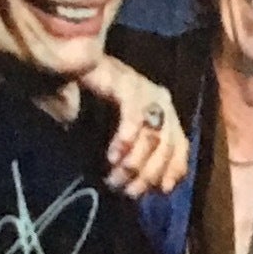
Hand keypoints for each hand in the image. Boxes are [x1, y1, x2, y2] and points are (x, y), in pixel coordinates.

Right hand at [85, 57, 189, 197]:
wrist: (71, 62)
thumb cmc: (92, 101)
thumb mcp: (120, 133)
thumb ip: (136, 154)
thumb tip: (156, 185)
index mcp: (164, 110)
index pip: (181, 145)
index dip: (174, 170)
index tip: (159, 191)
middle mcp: (160, 98)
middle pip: (168, 145)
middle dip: (148, 174)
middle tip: (125, 191)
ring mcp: (145, 88)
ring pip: (152, 135)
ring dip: (134, 163)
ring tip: (114, 178)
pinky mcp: (127, 82)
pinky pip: (134, 116)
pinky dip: (125, 140)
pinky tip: (112, 155)